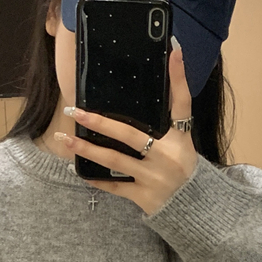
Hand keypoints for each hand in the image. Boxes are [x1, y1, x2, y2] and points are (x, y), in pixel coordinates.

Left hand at [55, 40, 199, 215]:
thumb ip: (170, 121)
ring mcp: (154, 178)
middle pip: (129, 135)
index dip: (178, 78)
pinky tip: (80, 171)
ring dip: (87, 150)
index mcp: (180, 139)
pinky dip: (97, 180)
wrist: (196, 210)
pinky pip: (115, 187)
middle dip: (99, 122)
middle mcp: (168, 157)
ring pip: (114, 161)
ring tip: (65, 139)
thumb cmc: (185, 171)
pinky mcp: (145, 197)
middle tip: (75, 111)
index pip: (182, 103)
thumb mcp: (183, 144)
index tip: (174, 51)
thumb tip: (157, 89)